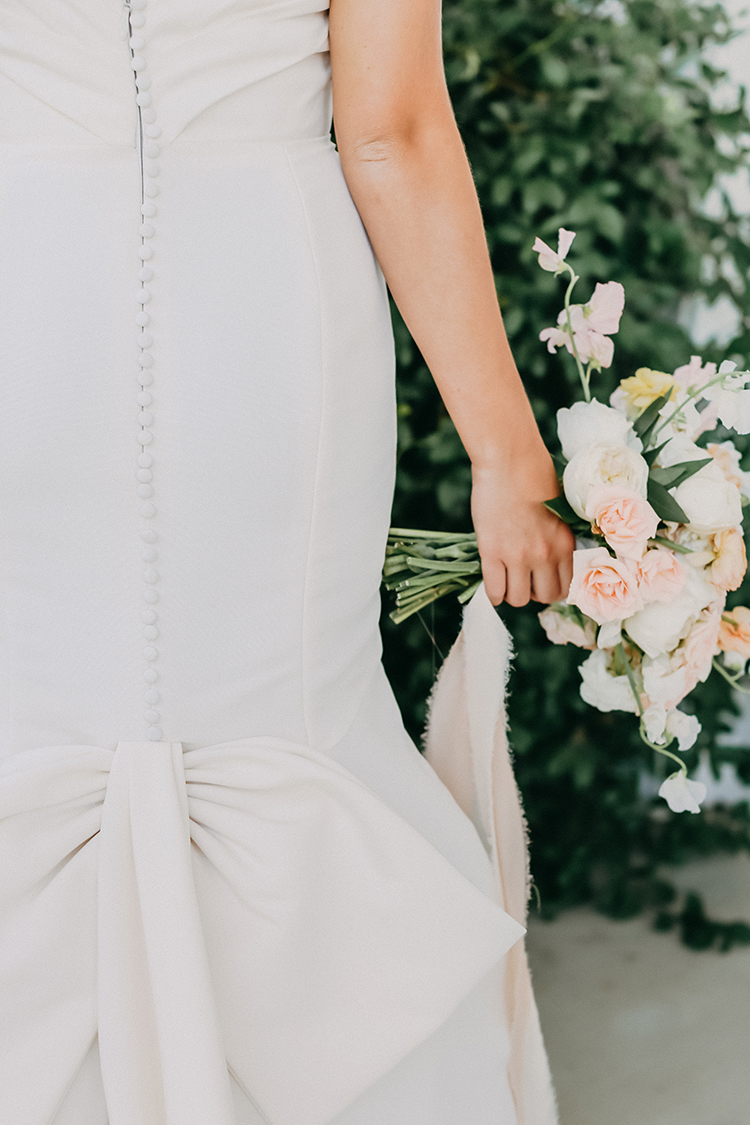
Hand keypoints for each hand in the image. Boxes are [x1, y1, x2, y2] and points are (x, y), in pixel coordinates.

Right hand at [471, 444, 574, 606]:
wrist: (509, 459)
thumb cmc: (534, 477)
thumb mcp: (558, 511)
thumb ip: (556, 538)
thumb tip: (548, 562)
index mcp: (565, 544)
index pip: (566, 587)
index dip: (552, 587)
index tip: (541, 580)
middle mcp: (545, 554)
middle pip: (545, 597)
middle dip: (535, 592)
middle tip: (524, 579)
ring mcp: (518, 555)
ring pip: (519, 599)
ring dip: (512, 593)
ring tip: (506, 579)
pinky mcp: (492, 552)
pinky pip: (495, 591)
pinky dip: (494, 593)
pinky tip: (493, 583)